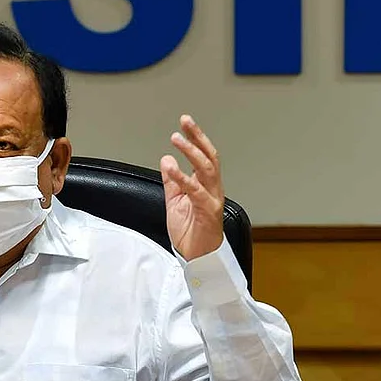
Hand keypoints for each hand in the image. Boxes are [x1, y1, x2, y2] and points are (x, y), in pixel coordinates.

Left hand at [160, 115, 223, 260]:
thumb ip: (172, 180)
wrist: (197, 258)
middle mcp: (213, 189)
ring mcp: (212, 199)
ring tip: (177, 139)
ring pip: (206, 169)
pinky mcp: (208, 211)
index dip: (196, 138)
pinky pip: (196, 191)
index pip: (204, 155)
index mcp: (206, 185)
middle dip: (198, 137)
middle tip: (185, 122)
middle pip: (209, 157)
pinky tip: (172, 167)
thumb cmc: (190, 232)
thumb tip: (167, 159)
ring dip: (191, 152)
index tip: (185, 122)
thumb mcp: (175, 201)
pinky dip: (183, 177)